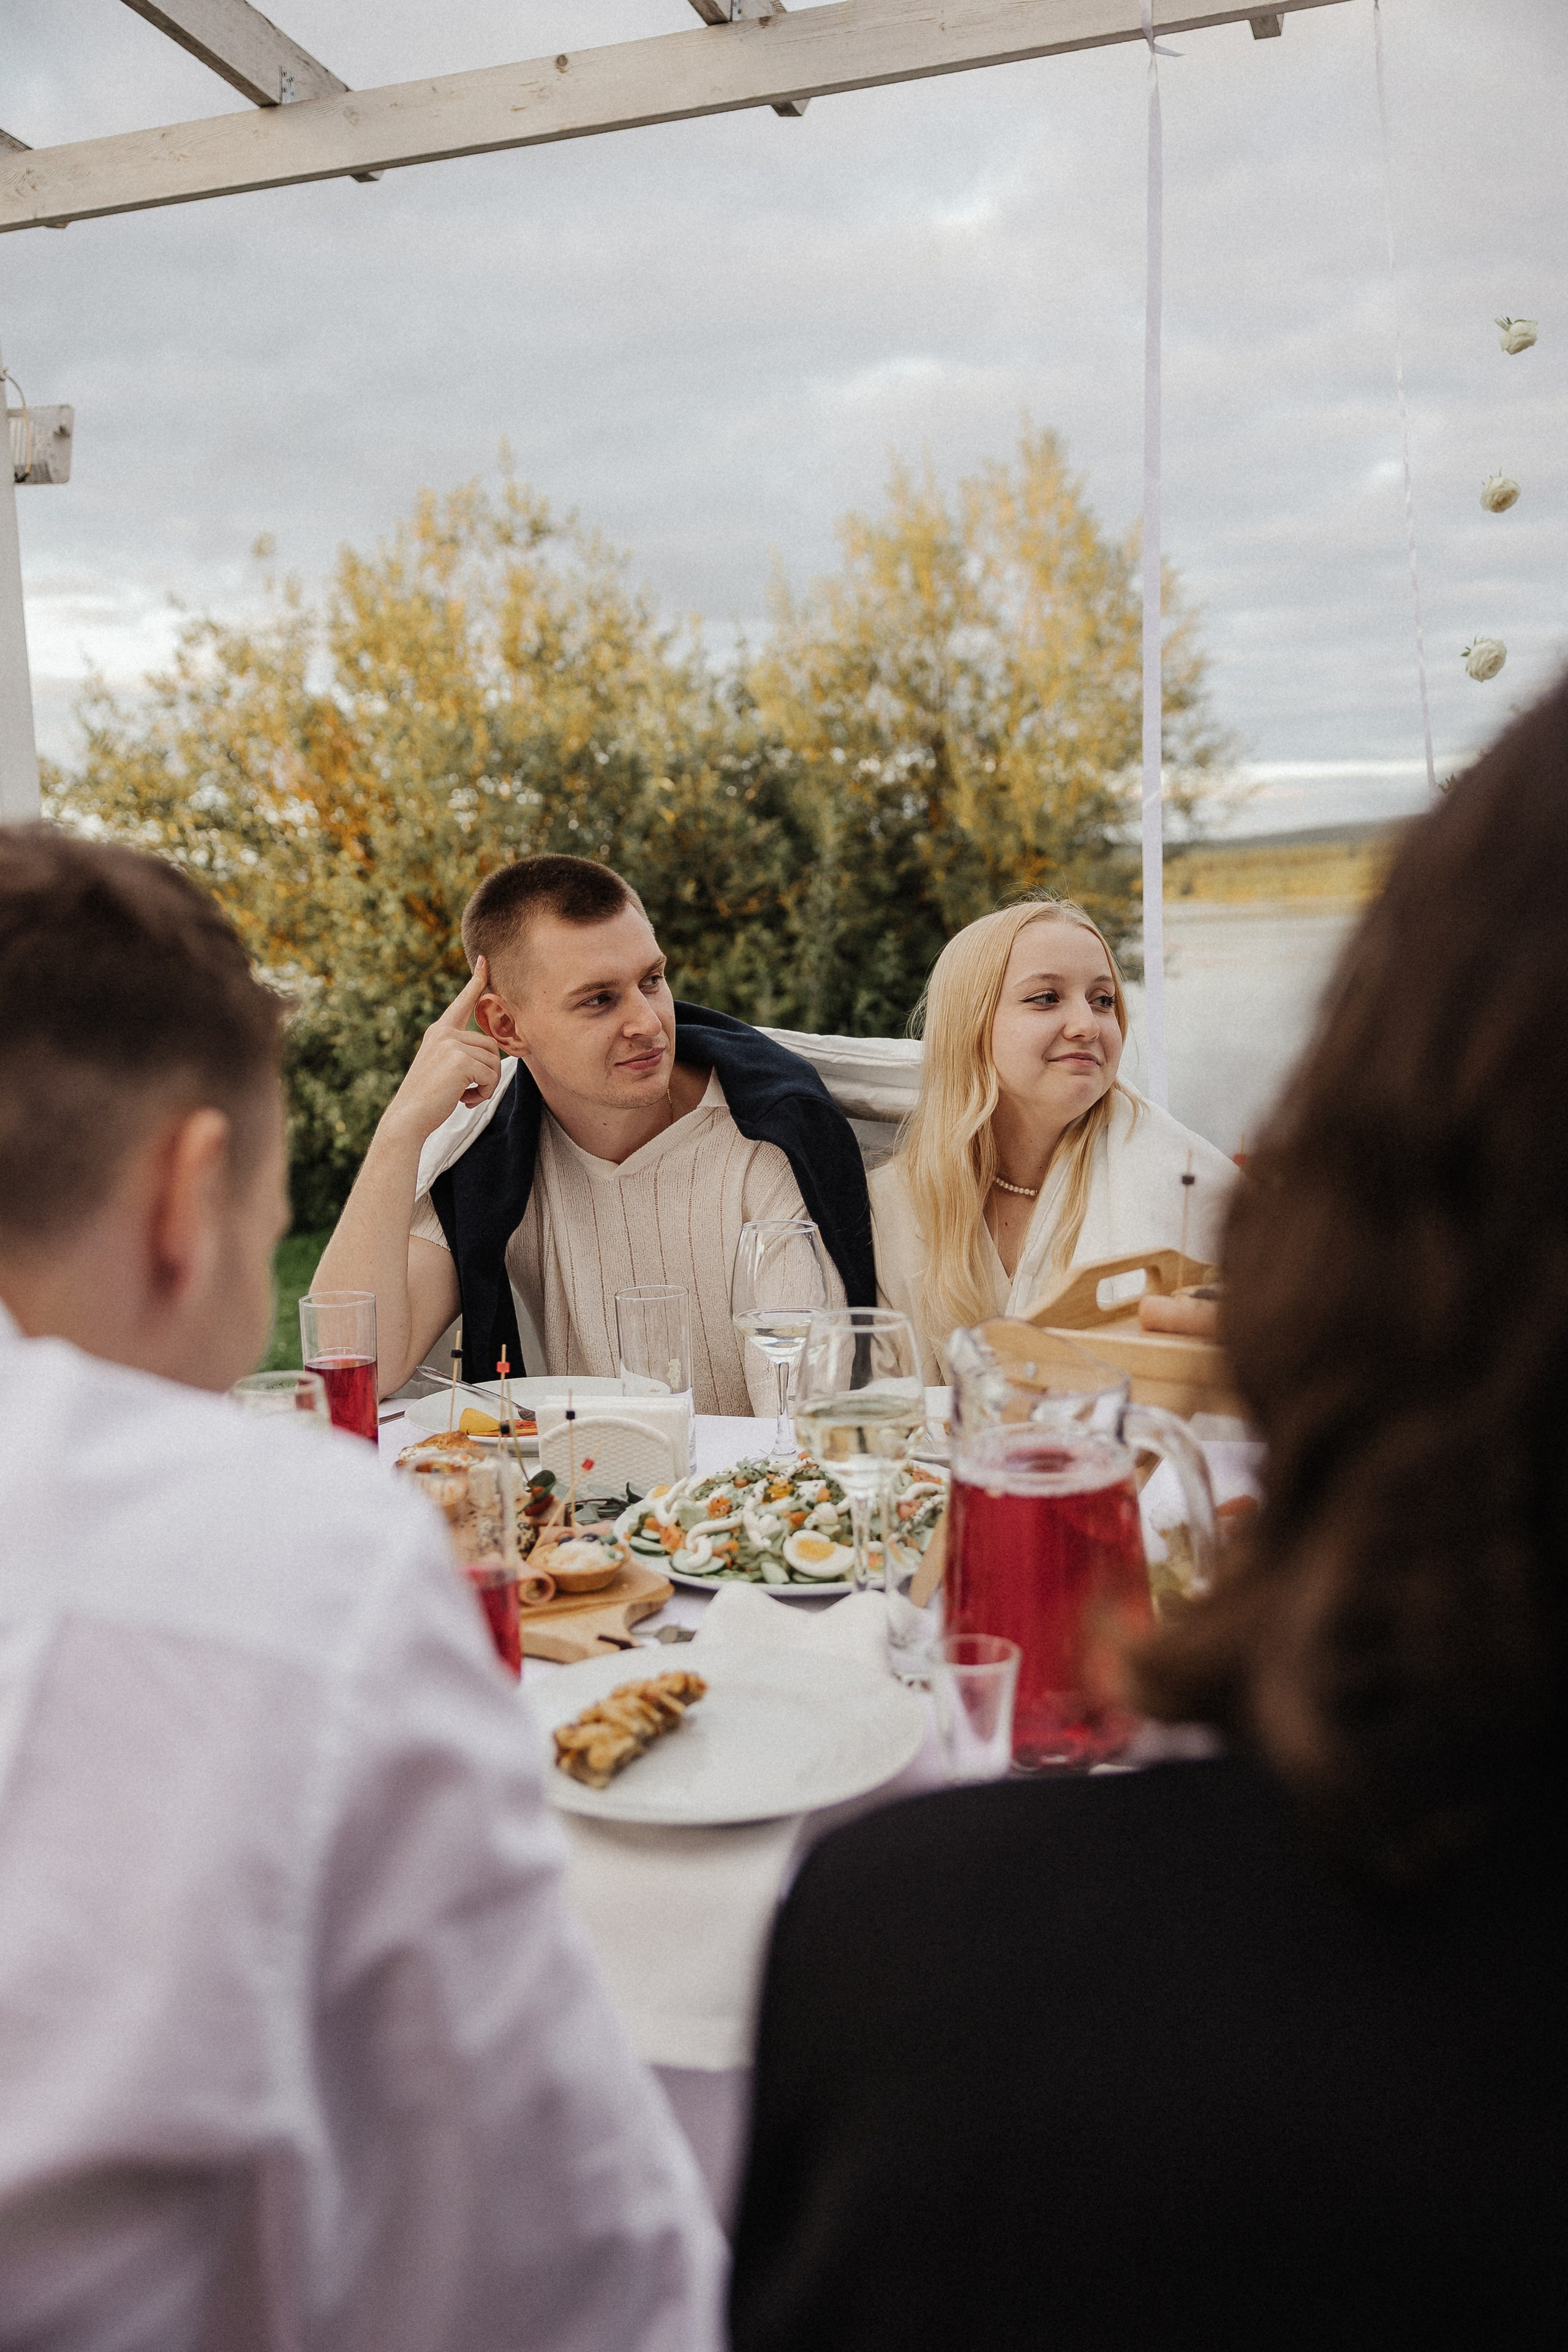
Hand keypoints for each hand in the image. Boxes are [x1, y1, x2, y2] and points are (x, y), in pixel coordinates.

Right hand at [382, 959, 503, 1144]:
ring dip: (486, 1085)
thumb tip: (495, 1057)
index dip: (477, 981)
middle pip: (491, 1045)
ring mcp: (451, 1044)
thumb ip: (462, 1054)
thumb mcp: (443, 1068)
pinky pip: (492, 1075)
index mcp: (439, 1032)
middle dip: (487, 1073)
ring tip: (463, 1095)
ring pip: (494, 1062)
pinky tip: (464, 1100)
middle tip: (466, 1091)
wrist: (408, 1117)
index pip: (462, 1002)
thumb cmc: (428, 1098)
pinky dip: (485, 1093)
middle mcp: (444, 1033)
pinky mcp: (460, 1059)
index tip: (485, 959)